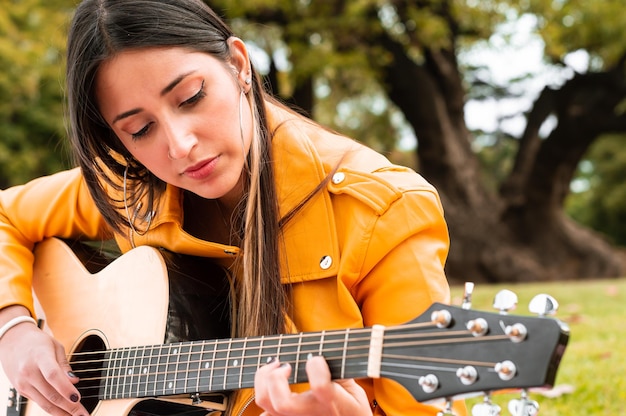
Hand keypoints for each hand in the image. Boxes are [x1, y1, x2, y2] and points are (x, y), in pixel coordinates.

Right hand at [0, 313, 87, 415]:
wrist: (12, 341)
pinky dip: (51, 408)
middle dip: (69, 407)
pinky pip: (38, 402)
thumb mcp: (55, 346)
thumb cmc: (37, 342)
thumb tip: (74, 381)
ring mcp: (23, 383)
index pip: (53, 376)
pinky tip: (63, 412)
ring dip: (61, 412)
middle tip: (83, 414)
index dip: (66, 389)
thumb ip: (64, 365)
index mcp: (39, 357)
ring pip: (44, 402)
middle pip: (50, 393)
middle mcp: (28, 372)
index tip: (78, 398)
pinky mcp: (21, 391)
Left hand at [254, 355, 371, 415]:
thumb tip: (322, 349)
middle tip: (284, 364)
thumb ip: (338, 370)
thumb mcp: (353, 390)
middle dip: (276, 377)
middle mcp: (310, 414)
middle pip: (282, 402)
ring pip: (266, 404)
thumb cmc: (351, 410)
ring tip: (275, 369)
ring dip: (264, 381)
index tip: (316, 357)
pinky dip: (265, 398)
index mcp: (331, 402)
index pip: (320, 386)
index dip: (315, 366)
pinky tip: (273, 387)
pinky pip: (266, 414)